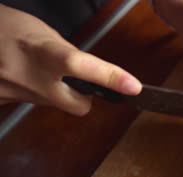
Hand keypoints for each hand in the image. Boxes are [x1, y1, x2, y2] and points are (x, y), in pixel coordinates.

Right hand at [0, 4, 141, 115]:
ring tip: (36, 69)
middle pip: (77, 105)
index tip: (132, 87)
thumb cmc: (6, 28)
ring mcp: (14, 94)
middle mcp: (26, 77)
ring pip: (54, 105)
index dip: (109, 77)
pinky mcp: (5, 104)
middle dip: (82, 97)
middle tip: (74, 81)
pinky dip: (35, 92)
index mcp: (40, 51)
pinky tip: (23, 76)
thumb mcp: (42, 33)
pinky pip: (34, 103)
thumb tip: (89, 74)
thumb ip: (67, 55)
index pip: (79, 65)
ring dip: (54, 92)